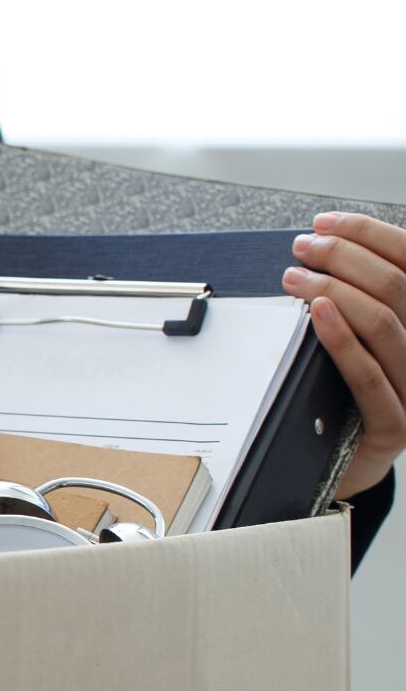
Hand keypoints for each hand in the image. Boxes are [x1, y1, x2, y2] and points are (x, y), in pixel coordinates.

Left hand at [285, 213, 405, 497]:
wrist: (347, 468)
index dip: (369, 234)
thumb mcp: (359, 342)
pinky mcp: (395, 424)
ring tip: (295, 276)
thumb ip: (359, 301)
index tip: (325, 222)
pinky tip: (317, 313)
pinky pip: (369, 375)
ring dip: (334, 289)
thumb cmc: (347, 397)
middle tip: (303, 247)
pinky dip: (341, 339)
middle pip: (398, 285)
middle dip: (346, 256)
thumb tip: (325, 251)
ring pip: (384, 323)